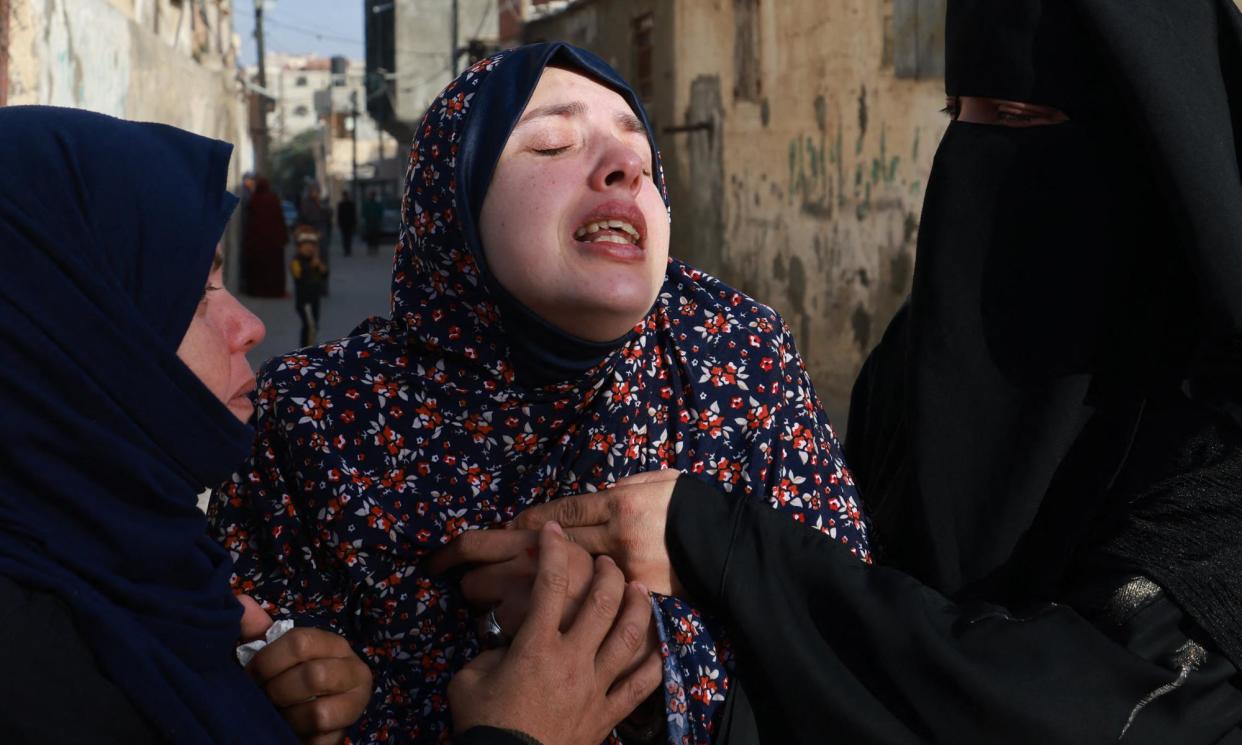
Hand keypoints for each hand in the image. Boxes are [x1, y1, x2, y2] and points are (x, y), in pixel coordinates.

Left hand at [238, 598, 373, 744]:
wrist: (305, 720)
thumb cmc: (286, 679)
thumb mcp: (272, 653)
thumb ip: (257, 630)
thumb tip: (241, 602)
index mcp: (333, 644)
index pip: (301, 642)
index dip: (268, 661)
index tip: (250, 675)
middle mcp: (353, 669)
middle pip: (313, 676)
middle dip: (277, 691)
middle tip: (264, 698)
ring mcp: (355, 702)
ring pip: (318, 712)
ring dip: (288, 717)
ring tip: (278, 716)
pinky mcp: (347, 732)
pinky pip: (319, 737)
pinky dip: (298, 736)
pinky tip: (290, 731)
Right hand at [449, 522, 662, 744]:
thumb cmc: (483, 724)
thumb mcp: (469, 680)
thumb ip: (490, 652)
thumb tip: (507, 645)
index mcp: (536, 647)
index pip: (549, 586)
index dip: (553, 552)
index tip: (553, 532)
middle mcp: (573, 660)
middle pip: (602, 604)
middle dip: (607, 574)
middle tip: (606, 562)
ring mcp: (595, 688)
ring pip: (628, 638)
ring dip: (636, 608)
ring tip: (637, 590)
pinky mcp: (607, 716)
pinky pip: (640, 688)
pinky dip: (653, 666)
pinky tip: (660, 650)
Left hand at [512, 469, 683, 596]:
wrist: (728, 544)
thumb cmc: (693, 506)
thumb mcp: (660, 481)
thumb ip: (627, 487)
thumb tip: (602, 495)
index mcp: (621, 503)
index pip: (568, 510)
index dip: (538, 517)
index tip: (516, 523)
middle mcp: (617, 535)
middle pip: (564, 540)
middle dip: (533, 544)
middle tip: (507, 549)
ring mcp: (627, 567)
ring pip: (579, 569)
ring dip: (551, 572)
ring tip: (525, 576)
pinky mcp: (638, 591)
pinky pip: (604, 591)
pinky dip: (584, 593)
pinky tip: (564, 599)